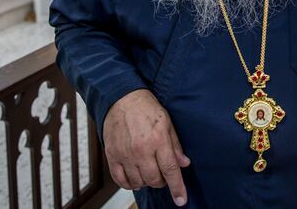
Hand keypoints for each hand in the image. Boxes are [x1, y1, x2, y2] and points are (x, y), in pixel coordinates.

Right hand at [103, 89, 190, 205]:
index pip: (170, 170)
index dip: (177, 188)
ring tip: (147, 170)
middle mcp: (141, 150)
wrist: (122, 98)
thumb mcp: (167, 123)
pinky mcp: (112, 156)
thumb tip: (184, 163)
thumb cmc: (146, 108)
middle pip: (154, 180)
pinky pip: (120, 180)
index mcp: (158, 140)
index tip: (181, 200)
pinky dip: (129, 183)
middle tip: (161, 171)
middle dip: (161, 181)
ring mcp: (125, 154)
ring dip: (146, 181)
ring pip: (138, 182)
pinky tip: (134, 176)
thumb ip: (175, 145)